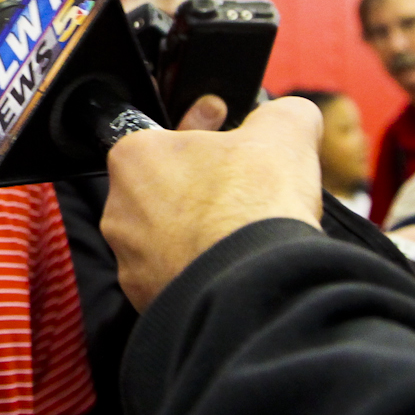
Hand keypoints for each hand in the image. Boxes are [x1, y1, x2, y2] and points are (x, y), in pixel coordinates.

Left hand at [102, 97, 324, 312]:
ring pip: (167, 238)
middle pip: (162, 189)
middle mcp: (121, 212)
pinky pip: (176, 277)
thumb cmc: (254, 205)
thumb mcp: (285, 129)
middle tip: (239, 184)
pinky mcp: (151, 301)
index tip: (222, 128)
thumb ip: (282, 113)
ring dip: (199, 230)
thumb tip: (293, 116)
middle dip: (199, 184)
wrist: (257, 284)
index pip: (160, 133)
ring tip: (240, 228)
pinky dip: (202, 269)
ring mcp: (133, 262)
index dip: (200, 128)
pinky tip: (233, 264)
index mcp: (135, 159)